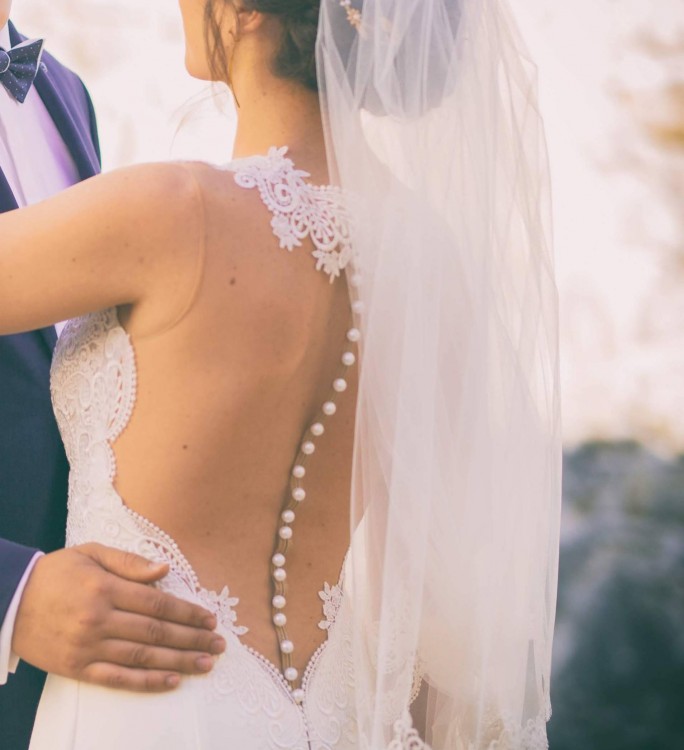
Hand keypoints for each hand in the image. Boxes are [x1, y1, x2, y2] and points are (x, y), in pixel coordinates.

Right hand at [12, 543, 225, 692]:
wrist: (9, 602)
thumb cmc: (56, 573)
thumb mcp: (91, 553)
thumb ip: (130, 562)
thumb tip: (166, 570)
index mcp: (106, 589)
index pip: (158, 604)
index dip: (188, 612)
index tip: (211, 618)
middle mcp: (99, 620)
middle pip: (156, 632)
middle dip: (192, 639)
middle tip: (219, 644)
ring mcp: (88, 647)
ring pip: (143, 657)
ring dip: (179, 661)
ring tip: (206, 664)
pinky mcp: (77, 668)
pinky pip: (118, 678)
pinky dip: (147, 682)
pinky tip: (172, 681)